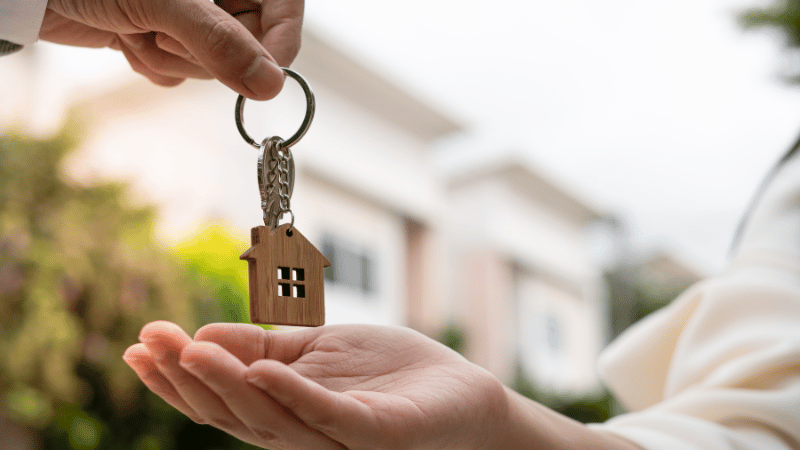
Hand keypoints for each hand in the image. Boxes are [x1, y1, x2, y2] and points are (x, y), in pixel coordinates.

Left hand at [41, 0, 303, 98]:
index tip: (264, 77)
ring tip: (138, 31)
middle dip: (207, 52)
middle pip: (251, 42)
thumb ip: (221, 42)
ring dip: (173, 59)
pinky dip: (155, 65)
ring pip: (217, 63)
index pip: (285, 7)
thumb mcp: (164, 3)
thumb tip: (272, 86)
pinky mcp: (167, 35)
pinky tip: (128, 39)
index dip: (279, 43)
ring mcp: (192, 14)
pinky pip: (184, 71)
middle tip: (163, 35)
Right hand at [123, 321, 509, 449]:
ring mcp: (340, 438)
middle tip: (151, 341)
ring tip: (190, 349)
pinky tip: (261, 369)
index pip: (222, 401)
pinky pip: (330, 417)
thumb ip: (266, 347)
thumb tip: (202, 337)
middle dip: (188, 380)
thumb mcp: (316, 350)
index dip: (177, 379)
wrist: (460, 391)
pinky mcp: (377, 434)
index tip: (139, 343)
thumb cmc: (389, 373)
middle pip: (235, 414)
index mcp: (287, 412)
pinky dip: (292, 394)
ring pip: (272, 418)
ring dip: (227, 384)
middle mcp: (305, 434)